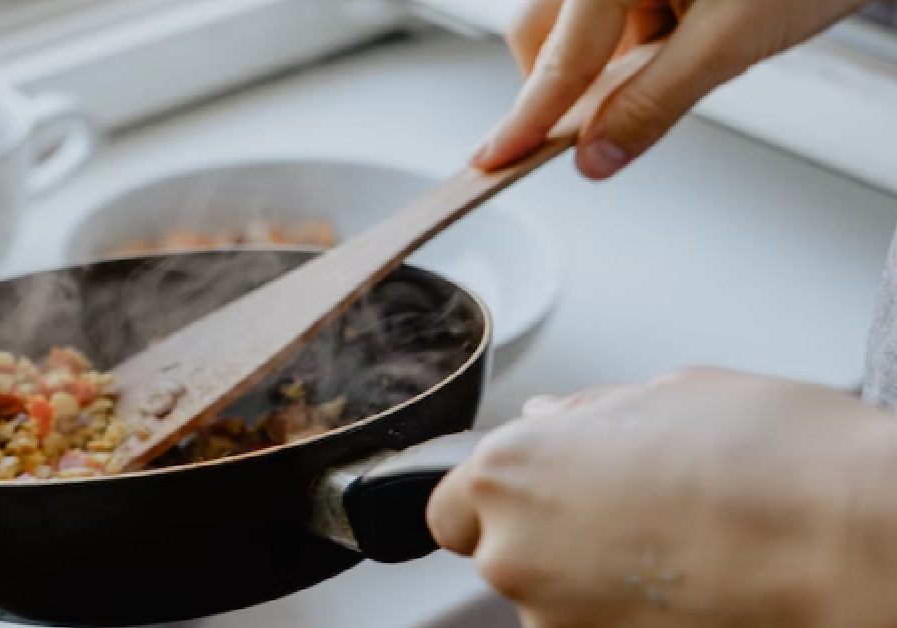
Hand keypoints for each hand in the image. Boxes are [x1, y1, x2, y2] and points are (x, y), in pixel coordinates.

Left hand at [428, 368, 896, 626]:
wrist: (852, 543)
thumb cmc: (774, 458)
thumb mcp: (667, 396)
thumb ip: (586, 417)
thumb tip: (550, 421)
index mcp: (512, 471)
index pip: (451, 508)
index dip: (495, 501)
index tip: (536, 496)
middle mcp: (515, 553)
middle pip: (503, 555)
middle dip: (551, 536)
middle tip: (631, 514)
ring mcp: (558, 622)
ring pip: (554, 601)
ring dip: (594, 581)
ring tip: (677, 550)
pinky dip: (629, 616)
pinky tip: (691, 586)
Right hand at [472, 0, 866, 178]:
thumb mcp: (733, 40)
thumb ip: (654, 103)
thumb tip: (596, 157)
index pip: (558, 60)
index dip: (525, 120)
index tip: (490, 160)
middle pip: (544, 34)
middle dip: (566, 85)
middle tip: (600, 124)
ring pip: (579, 27)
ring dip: (612, 62)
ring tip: (686, 53)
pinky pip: (612, 14)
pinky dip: (639, 41)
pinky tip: (687, 34)